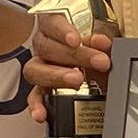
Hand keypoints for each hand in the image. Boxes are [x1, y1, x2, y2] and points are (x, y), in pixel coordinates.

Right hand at [24, 11, 112, 127]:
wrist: (87, 61)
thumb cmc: (89, 44)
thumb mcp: (96, 38)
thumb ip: (99, 41)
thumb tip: (104, 44)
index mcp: (53, 26)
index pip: (52, 23)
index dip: (63, 31)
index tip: (76, 40)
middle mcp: (43, 46)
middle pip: (48, 48)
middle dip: (75, 55)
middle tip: (98, 62)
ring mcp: (39, 68)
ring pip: (36, 70)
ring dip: (57, 76)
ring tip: (76, 81)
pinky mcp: (40, 88)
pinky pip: (34, 97)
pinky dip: (37, 105)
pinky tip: (42, 114)